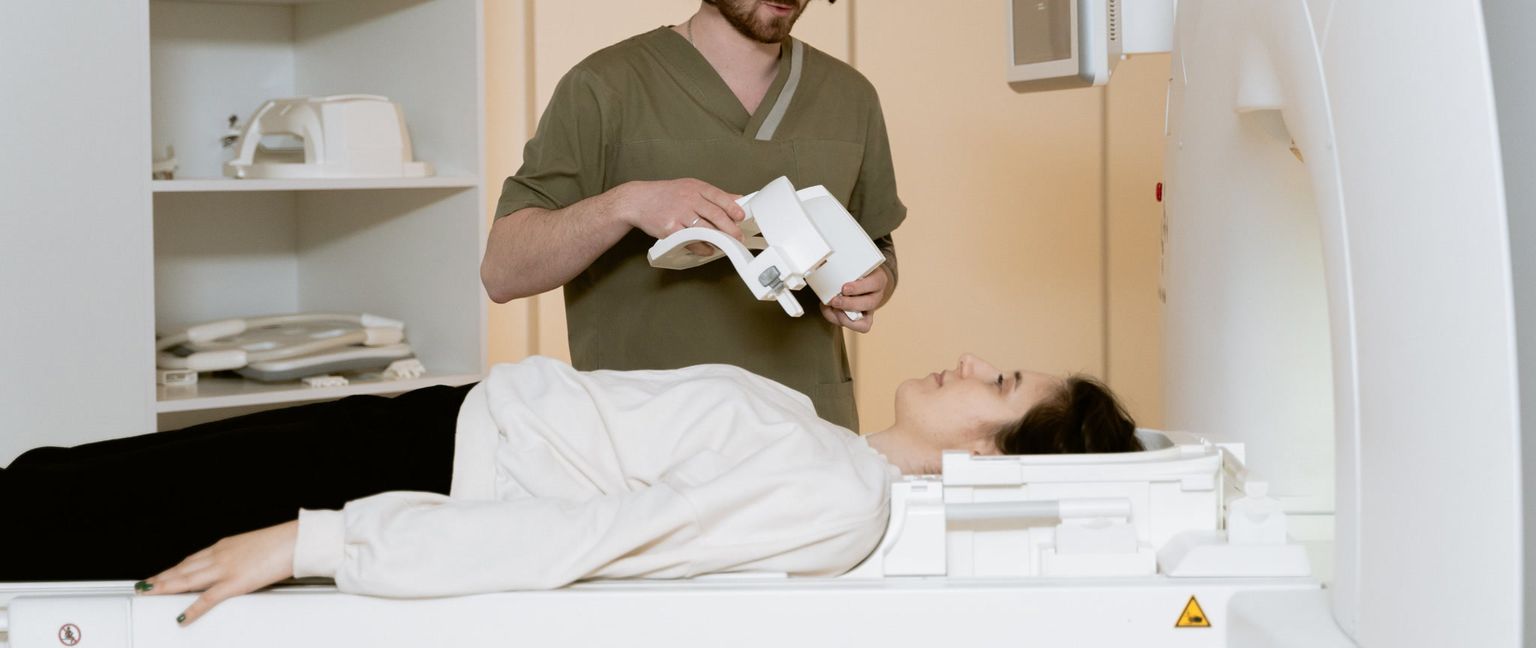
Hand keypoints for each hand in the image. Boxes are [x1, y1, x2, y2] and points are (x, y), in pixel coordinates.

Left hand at [137, 520, 297, 624]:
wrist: (296, 540)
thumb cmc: (283, 542)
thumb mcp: (256, 547)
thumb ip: (243, 558)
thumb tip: (242, 567)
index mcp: (225, 546)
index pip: (191, 559)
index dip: (173, 568)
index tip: (162, 573)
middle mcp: (220, 556)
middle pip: (183, 569)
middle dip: (161, 578)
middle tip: (144, 585)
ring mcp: (225, 569)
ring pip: (187, 579)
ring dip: (165, 587)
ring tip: (149, 593)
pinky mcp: (235, 583)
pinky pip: (208, 599)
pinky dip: (192, 609)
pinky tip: (181, 617)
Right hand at [615, 179, 745, 245]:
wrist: (638, 201)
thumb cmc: (664, 195)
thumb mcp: (689, 187)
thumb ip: (712, 195)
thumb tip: (736, 199)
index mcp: (695, 187)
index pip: (719, 197)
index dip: (733, 208)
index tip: (742, 217)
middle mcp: (688, 199)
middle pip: (715, 215)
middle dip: (731, 228)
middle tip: (739, 236)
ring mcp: (679, 214)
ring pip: (705, 229)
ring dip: (719, 239)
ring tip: (727, 244)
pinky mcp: (670, 229)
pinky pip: (691, 240)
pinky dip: (702, 247)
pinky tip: (708, 249)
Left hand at [821, 266, 891, 332]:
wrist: (864, 279)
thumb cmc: (858, 272)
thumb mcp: (856, 266)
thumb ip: (847, 270)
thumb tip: (830, 275)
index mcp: (878, 279)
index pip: (874, 283)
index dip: (858, 288)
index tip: (844, 288)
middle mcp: (877, 296)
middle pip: (870, 304)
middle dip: (849, 304)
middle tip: (835, 300)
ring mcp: (870, 310)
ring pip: (864, 322)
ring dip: (843, 317)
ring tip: (830, 308)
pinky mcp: (862, 319)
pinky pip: (854, 327)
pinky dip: (838, 320)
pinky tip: (829, 310)